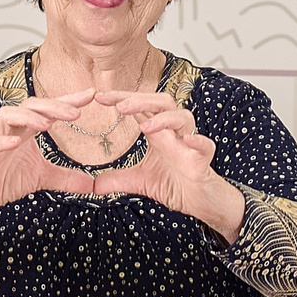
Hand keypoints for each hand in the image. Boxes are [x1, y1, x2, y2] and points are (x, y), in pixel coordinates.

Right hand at [0, 91, 101, 213]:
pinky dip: (2, 141)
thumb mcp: (43, 178)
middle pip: (30, 106)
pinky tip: (15, 142)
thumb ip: (66, 178)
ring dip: (28, 117)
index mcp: (25, 130)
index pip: (48, 109)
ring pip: (8, 115)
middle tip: (76, 112)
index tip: (91, 94)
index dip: (68, 100)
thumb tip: (94, 184)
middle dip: (53, 106)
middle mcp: (10, 129)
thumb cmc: (6, 180)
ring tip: (48, 124)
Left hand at [92, 93, 243, 235]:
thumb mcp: (138, 181)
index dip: (121, 98)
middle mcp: (173, 131)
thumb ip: (116, 180)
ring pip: (182, 118)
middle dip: (141, 101)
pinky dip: (197, 140)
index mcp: (157, 131)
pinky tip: (187, 140)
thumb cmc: (172, 182)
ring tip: (145, 126)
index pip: (139, 107)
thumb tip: (92, 185)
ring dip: (164, 119)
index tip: (100, 97)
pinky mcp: (202, 158)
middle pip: (160, 103)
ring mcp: (188, 142)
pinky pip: (204, 145)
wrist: (197, 200)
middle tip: (119, 105)